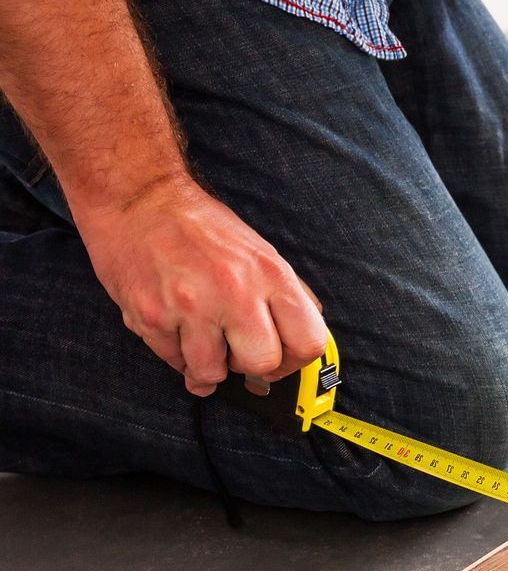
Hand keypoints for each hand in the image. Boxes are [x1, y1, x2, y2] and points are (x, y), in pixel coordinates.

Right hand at [73, 174, 328, 395]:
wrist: (137, 198)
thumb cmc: (200, 227)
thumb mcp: (259, 251)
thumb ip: (286, 293)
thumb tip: (305, 336)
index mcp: (270, 274)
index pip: (308, 342)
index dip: (295, 360)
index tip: (279, 360)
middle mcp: (235, 291)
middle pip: (262, 363)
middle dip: (249, 365)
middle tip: (235, 352)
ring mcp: (191, 305)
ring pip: (211, 372)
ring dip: (206, 365)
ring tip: (200, 340)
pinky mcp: (151, 315)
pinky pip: (172, 360)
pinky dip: (174, 353)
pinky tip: (173, 328)